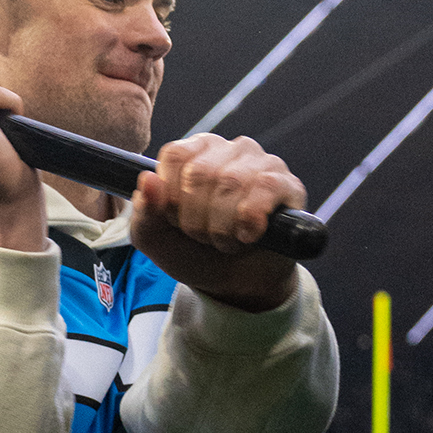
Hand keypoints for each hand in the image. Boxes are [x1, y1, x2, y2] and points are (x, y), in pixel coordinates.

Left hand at [130, 133, 302, 311]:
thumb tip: (148, 179)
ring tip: (228, 240)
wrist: (236, 284)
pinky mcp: (288, 184)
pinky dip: (250, 220)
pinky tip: (249, 235)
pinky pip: (265, 188)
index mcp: (194, 153)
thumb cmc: (194, 252)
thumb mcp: (156, 239)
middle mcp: (228, 149)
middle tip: (205, 237)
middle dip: (197, 220)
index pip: (175, 156)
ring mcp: (261, 162)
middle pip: (201, 173)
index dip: (172, 198)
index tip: (178, 221)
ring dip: (223, 227)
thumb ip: (144, 212)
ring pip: (231, 183)